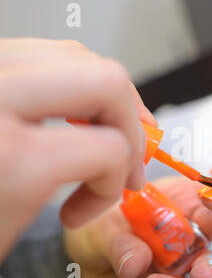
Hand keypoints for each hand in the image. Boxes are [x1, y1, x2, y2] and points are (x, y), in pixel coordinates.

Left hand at [0, 38, 155, 260]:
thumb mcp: (7, 223)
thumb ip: (77, 182)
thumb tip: (117, 161)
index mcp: (6, 156)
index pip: (107, 148)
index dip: (116, 180)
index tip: (98, 201)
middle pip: (107, 81)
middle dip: (132, 123)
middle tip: (133, 154)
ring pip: (80, 57)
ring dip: (107, 98)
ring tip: (108, 129)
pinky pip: (50, 55)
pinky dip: (75, 82)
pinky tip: (75, 111)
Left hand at [64, 176, 211, 277]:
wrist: (84, 259)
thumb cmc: (100, 225)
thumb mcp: (104, 223)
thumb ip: (121, 239)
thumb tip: (138, 261)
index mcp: (181, 200)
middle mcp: (189, 228)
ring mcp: (181, 258)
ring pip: (206, 263)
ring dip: (209, 268)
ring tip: (202, 275)